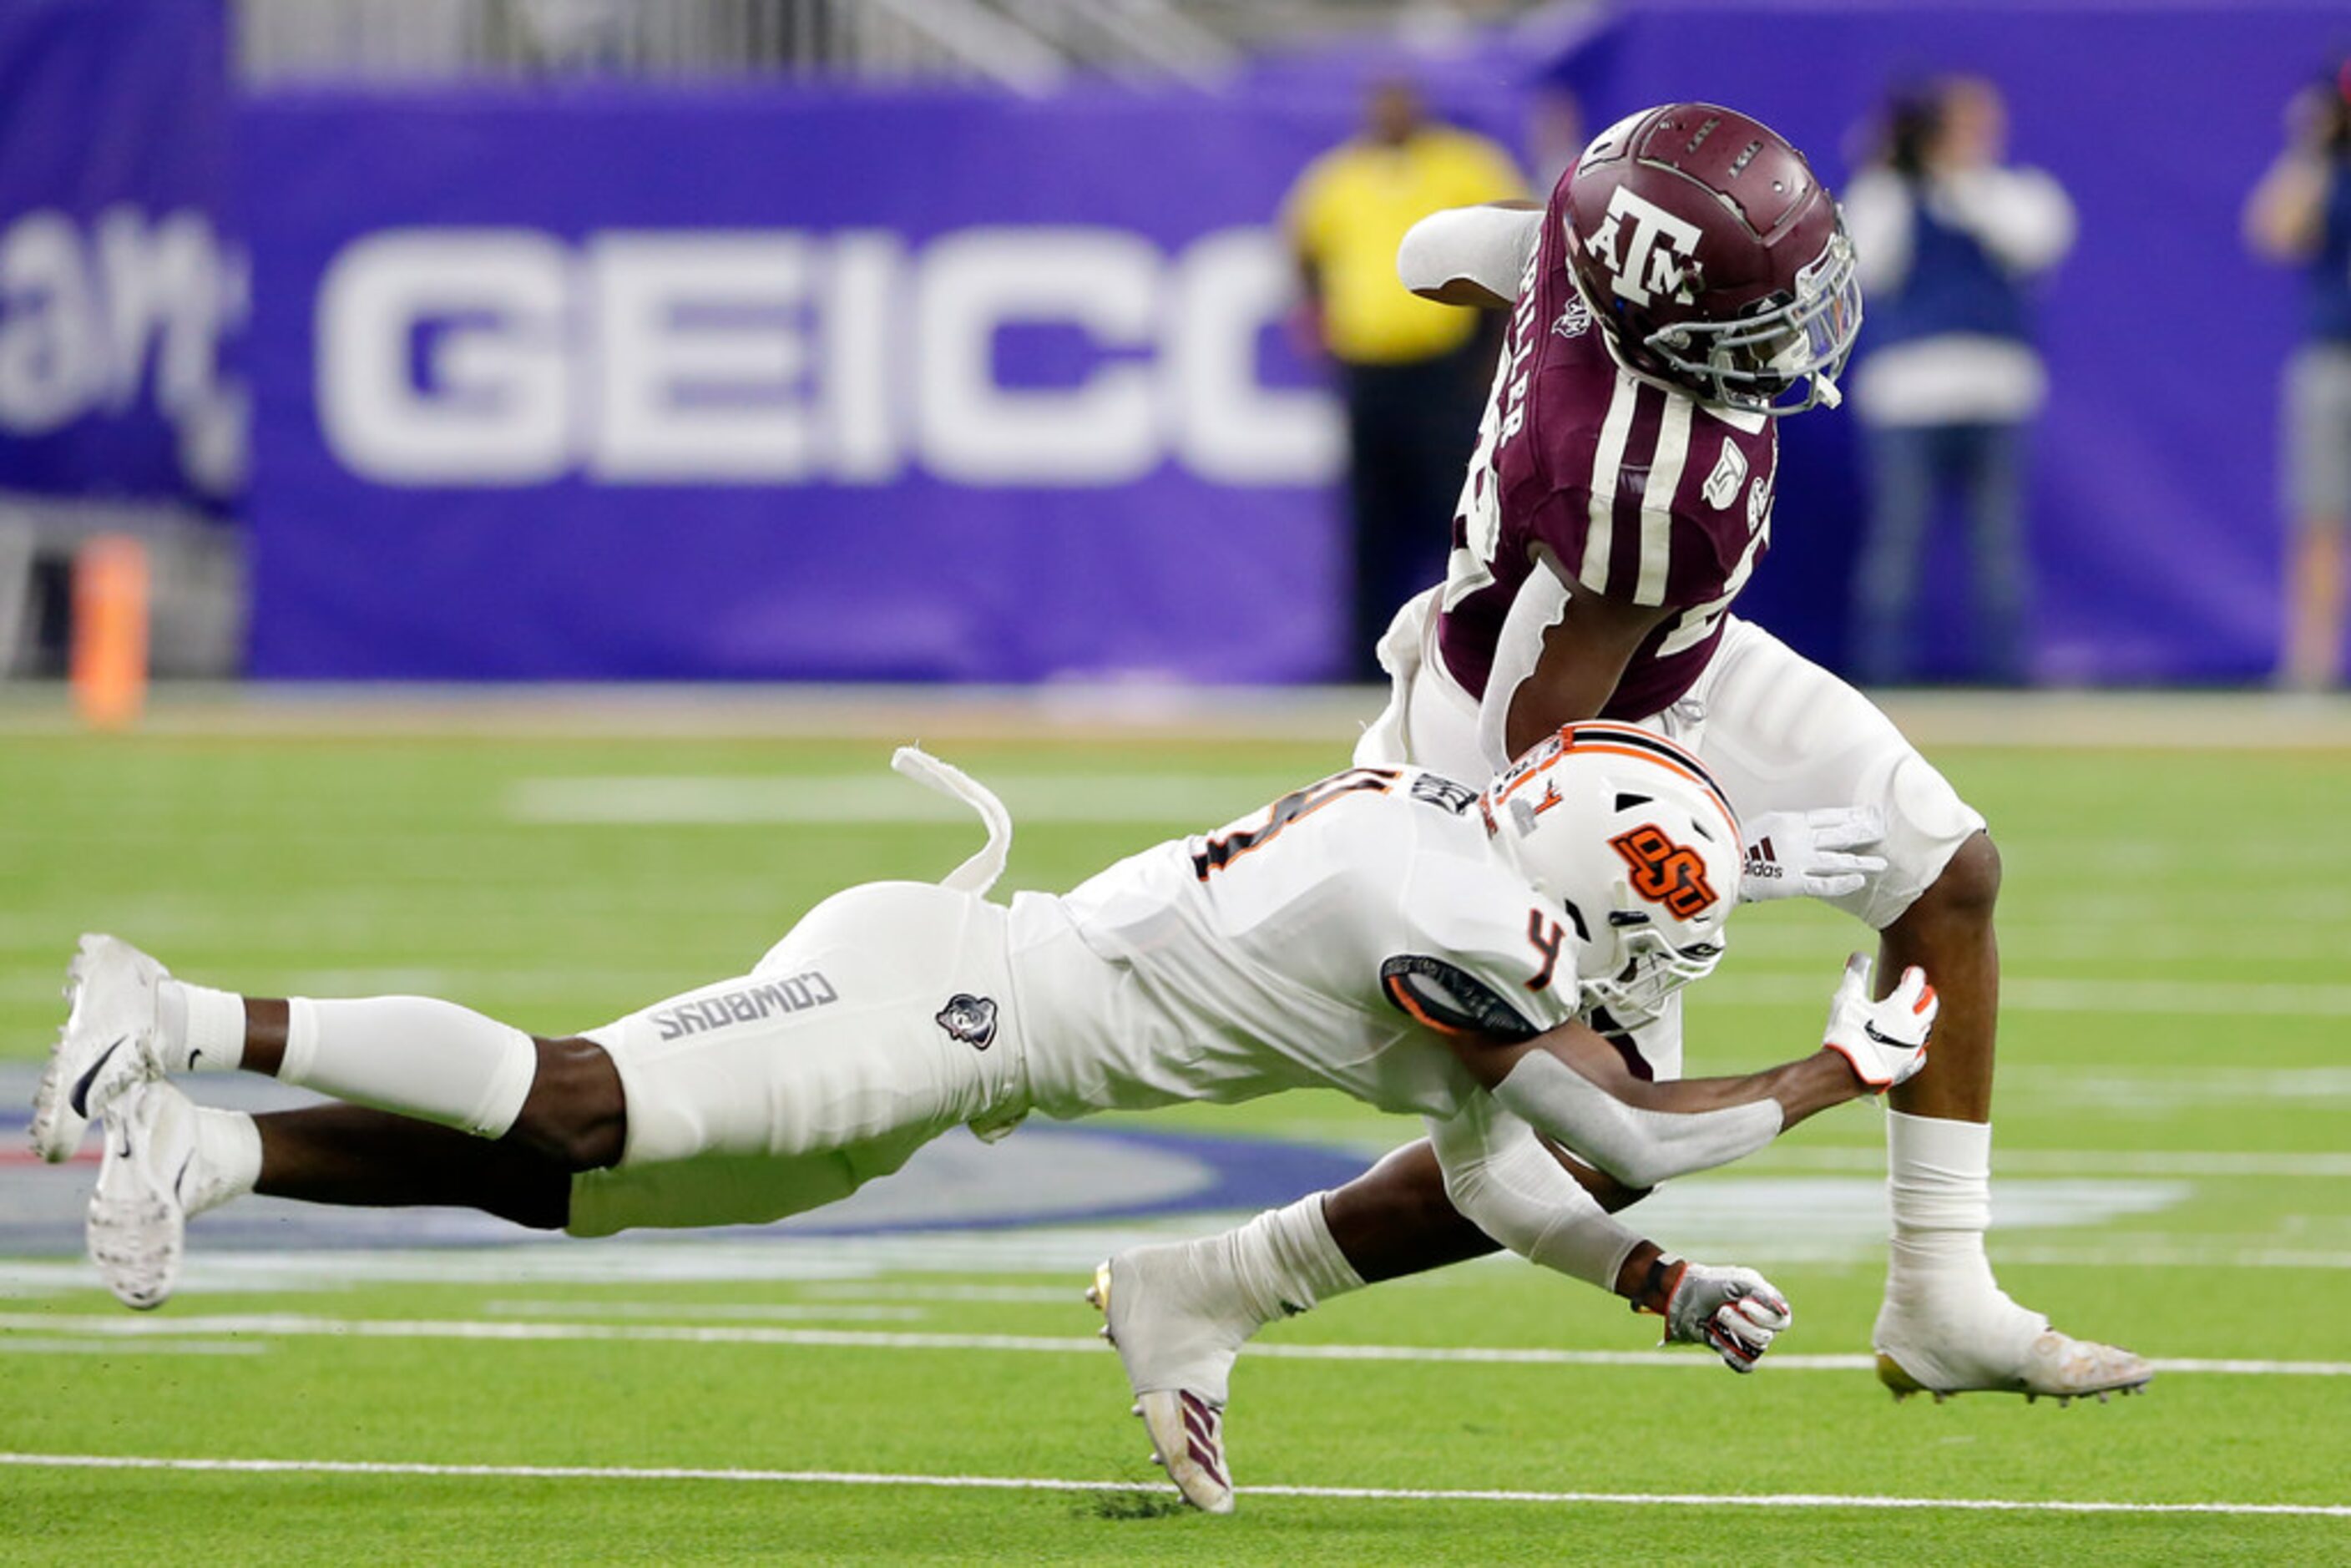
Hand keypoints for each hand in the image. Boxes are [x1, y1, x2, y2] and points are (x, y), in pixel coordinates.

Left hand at [1660, 1259, 1792, 1372]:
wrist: (1687, 1296)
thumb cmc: (1715, 1285)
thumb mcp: (1739, 1280)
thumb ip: (1763, 1292)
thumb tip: (1783, 1311)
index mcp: (1768, 1306)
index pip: (1781, 1321)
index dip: (1764, 1316)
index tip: (1742, 1304)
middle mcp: (1762, 1325)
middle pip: (1766, 1337)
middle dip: (1742, 1324)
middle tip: (1722, 1311)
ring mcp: (1749, 1340)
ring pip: (1754, 1349)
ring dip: (1732, 1334)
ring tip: (1716, 1319)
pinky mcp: (1735, 1352)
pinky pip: (1745, 1365)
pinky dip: (1733, 1357)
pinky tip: (1719, 1342)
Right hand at [1739, 806, 1886, 902]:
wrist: (1721, 864)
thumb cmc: (1734, 842)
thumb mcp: (1761, 823)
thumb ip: (1784, 826)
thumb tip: (1802, 827)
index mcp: (1790, 820)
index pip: (1828, 817)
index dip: (1849, 816)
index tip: (1866, 814)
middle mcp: (1800, 839)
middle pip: (1838, 835)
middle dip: (1862, 832)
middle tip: (1881, 831)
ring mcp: (1799, 861)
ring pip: (1838, 860)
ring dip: (1861, 861)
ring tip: (1881, 863)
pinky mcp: (1795, 883)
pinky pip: (1825, 883)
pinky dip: (1843, 882)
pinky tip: (1859, 881)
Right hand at [1821, 953, 1935, 1089]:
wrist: (1846, 1071)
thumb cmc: (1846, 1031)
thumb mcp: (1847, 998)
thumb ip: (1855, 974)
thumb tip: (1859, 955)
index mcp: (1900, 1008)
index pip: (1915, 985)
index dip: (1914, 976)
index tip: (1912, 971)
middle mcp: (1912, 1028)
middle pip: (1929, 1007)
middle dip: (1927, 996)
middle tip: (1925, 989)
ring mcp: (1912, 1049)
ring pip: (1926, 1030)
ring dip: (1923, 1020)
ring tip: (1919, 1015)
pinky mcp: (1907, 1067)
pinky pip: (1919, 1055)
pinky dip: (1917, 1047)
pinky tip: (1914, 1046)